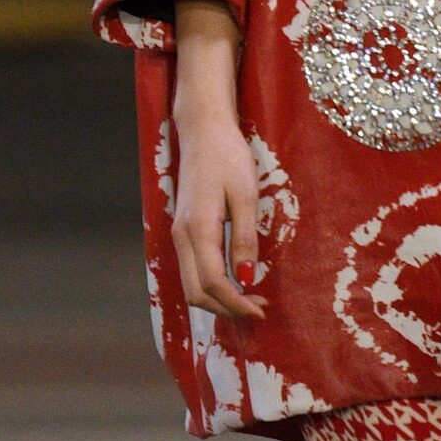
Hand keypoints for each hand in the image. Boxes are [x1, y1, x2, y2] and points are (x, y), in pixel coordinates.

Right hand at [171, 108, 266, 322]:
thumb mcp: (246, 196)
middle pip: (196, 292)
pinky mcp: (183, 230)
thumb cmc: (228, 157)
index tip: (261, 310)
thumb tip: (246, 278)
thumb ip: (244, 239)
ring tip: (250, 297)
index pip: (213, 283)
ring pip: (191, 284)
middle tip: (259, 308)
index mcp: (198, 229)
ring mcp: (179, 234)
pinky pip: (192, 270)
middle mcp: (182, 237)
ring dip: (219, 299)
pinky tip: (234, 280)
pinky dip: (211, 285)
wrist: (203, 131)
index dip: (236, 303)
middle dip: (226, 308)